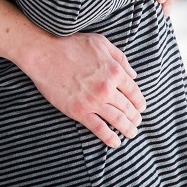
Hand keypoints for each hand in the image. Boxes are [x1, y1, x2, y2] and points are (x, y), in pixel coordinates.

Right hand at [16, 29, 144, 148]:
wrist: (45, 54)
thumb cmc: (71, 45)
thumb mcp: (101, 43)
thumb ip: (120, 58)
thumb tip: (133, 74)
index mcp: (115, 72)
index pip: (134, 91)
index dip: (140, 102)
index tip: (141, 107)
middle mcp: (107, 89)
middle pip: (128, 107)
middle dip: (135, 117)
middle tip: (137, 122)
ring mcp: (93, 102)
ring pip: (117, 119)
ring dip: (127, 128)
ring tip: (131, 133)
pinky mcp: (79, 112)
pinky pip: (99, 128)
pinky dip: (109, 137)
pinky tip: (116, 143)